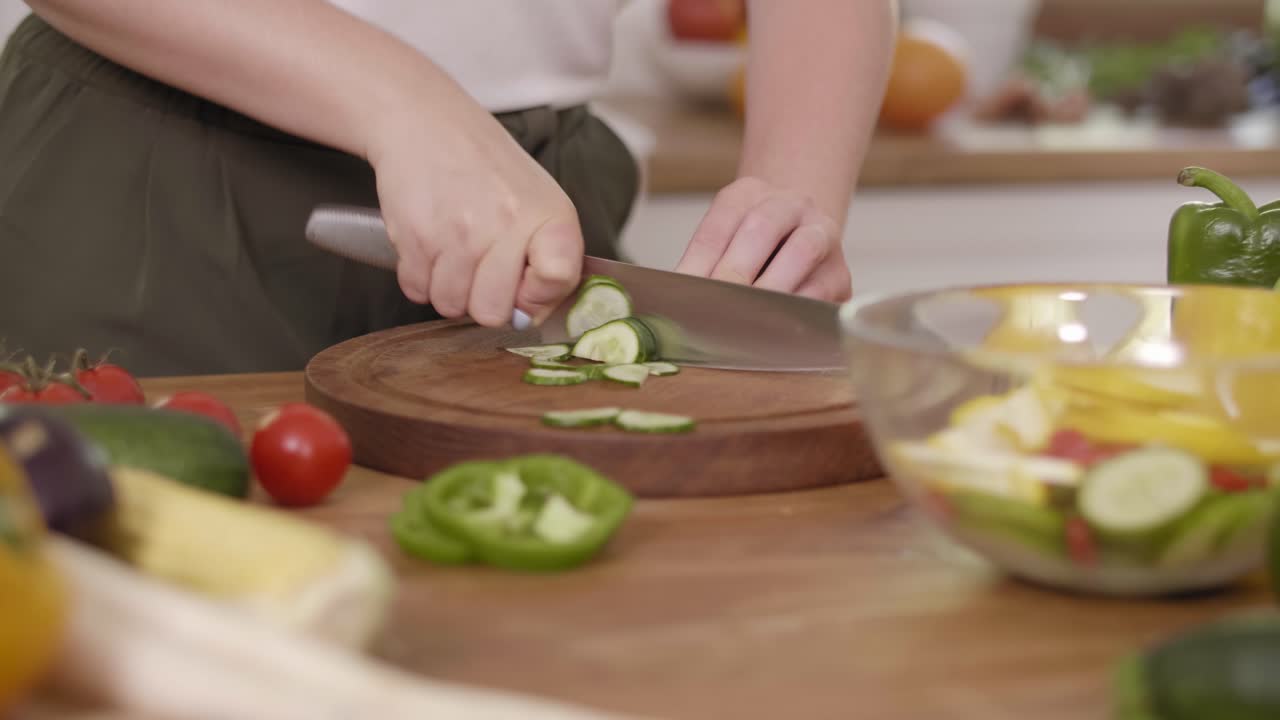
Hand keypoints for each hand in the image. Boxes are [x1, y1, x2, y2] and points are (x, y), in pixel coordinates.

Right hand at [366, 106, 583, 326]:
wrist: (426, 122)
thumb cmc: (487, 168)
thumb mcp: (538, 202)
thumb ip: (547, 260)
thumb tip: (527, 319)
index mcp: (550, 216)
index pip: (559, 280)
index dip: (539, 295)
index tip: (525, 281)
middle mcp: (507, 225)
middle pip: (493, 313)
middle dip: (482, 299)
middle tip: (478, 264)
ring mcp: (460, 233)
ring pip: (450, 306)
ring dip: (447, 288)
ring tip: (452, 249)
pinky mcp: (416, 236)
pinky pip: (416, 291)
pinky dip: (419, 276)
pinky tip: (430, 243)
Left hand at [673, 177, 850, 301]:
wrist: (800, 238)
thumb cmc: (751, 248)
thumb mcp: (723, 241)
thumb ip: (701, 267)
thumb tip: (677, 300)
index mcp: (749, 193)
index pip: (720, 223)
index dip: (700, 261)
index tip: (683, 292)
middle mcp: (791, 204)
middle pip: (761, 228)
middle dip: (734, 271)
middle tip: (713, 305)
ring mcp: (822, 233)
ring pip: (800, 252)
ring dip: (769, 287)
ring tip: (744, 317)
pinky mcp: (840, 273)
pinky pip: (820, 290)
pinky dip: (794, 310)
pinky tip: (773, 328)